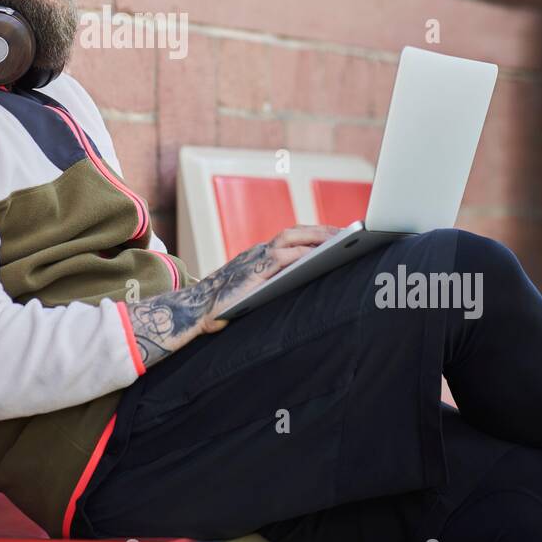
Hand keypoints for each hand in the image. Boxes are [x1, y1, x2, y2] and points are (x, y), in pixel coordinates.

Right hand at [198, 225, 341, 335]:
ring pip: (291, 238)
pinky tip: (321, 256)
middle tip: (348, 232)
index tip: (335, 235)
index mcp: (258, 257)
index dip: (313, 234)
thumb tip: (301, 290)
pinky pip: (282, 257)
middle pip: (294, 232)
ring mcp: (255, 259)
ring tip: (341, 239)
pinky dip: (302, 253)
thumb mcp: (251, 293)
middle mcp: (257, 253)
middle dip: (321, 230)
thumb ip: (270, 287)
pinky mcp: (253, 271)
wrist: (193, 312)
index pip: (290, 239)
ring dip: (317, 236)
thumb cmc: (221, 308)